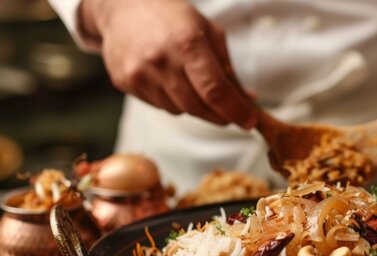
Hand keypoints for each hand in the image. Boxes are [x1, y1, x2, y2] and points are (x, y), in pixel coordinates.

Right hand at [80, 0, 256, 127]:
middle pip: (198, 107)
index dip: (236, 111)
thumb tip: (246, 99)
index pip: (215, 91)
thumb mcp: (208, 32)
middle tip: (231, 114)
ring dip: (195, 106)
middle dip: (220, 116)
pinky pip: (159, 106)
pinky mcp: (125, 83)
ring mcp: (140, 74)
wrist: (123, 7)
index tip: (249, 121)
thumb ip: (228, 68)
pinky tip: (171, 81)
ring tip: (193, 84)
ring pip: (179, 110)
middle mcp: (161, 60)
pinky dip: (173, 101)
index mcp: (187, 43)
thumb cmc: (172, 17)